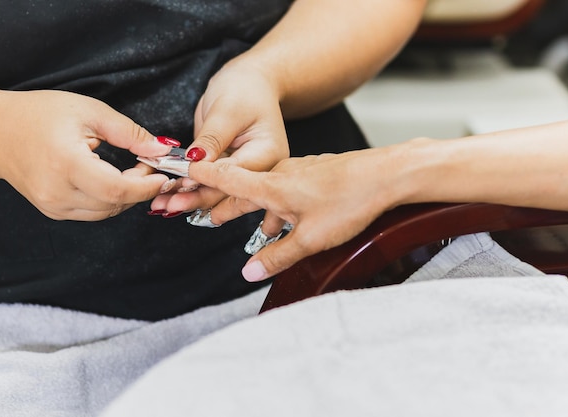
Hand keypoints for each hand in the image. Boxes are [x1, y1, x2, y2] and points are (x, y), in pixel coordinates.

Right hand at [0, 90, 174, 219]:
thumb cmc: (38, 115)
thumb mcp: (89, 111)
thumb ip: (129, 132)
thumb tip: (161, 150)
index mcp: (66, 163)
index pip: (117, 189)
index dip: (146, 186)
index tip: (163, 174)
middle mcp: (57, 191)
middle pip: (115, 203)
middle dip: (141, 188)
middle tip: (150, 165)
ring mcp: (53, 206)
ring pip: (107, 212)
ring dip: (128, 195)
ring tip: (134, 171)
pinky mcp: (53, 211)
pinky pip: (93, 212)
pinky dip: (111, 200)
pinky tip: (114, 180)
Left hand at [149, 61, 289, 214]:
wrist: (250, 82)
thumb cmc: (244, 89)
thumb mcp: (227, 110)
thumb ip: (212, 139)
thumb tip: (195, 163)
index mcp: (268, 154)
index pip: (236, 173)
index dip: (208, 179)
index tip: (182, 181)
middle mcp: (259, 170)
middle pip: (228, 191)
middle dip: (196, 198)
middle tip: (168, 204)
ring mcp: (244, 173)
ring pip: (216, 193)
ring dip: (189, 200)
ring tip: (162, 205)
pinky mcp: (229, 172)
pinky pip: (209, 185)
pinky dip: (189, 191)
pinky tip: (169, 197)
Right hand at [189, 149, 397, 280]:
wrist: (388, 174)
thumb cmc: (350, 201)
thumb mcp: (311, 238)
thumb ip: (278, 256)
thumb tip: (249, 272)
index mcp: (272, 186)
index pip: (226, 178)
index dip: (201, 176)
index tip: (179, 171)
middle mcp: (282, 174)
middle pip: (243, 188)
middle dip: (224, 202)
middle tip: (206, 213)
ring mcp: (300, 171)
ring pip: (269, 191)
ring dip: (258, 209)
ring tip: (258, 232)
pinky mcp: (317, 173)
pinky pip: (288, 190)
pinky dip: (280, 206)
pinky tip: (290, 221)